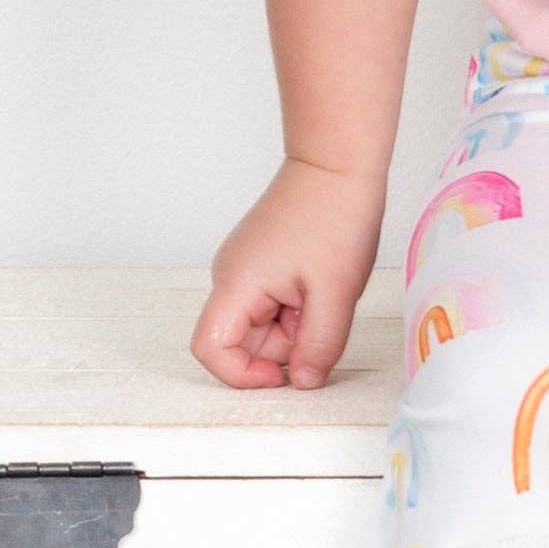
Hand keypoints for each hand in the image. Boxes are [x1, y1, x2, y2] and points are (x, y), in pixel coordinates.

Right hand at [190, 156, 385, 390]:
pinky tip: (321, 281)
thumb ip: (318, 345)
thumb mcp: (335, 292)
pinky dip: (299, 305)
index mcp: (236, 284)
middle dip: (285, 344)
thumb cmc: (334, 216)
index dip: (242, 374)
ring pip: (264, 323)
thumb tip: (303, 383)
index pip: (210, 349)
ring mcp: (246, 267)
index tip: (283, 374)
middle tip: (322, 315)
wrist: (337, 164)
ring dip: (297, 323)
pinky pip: (274, 302)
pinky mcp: (262, 261)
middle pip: (243, 340)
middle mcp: (231, 276)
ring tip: (325, 290)